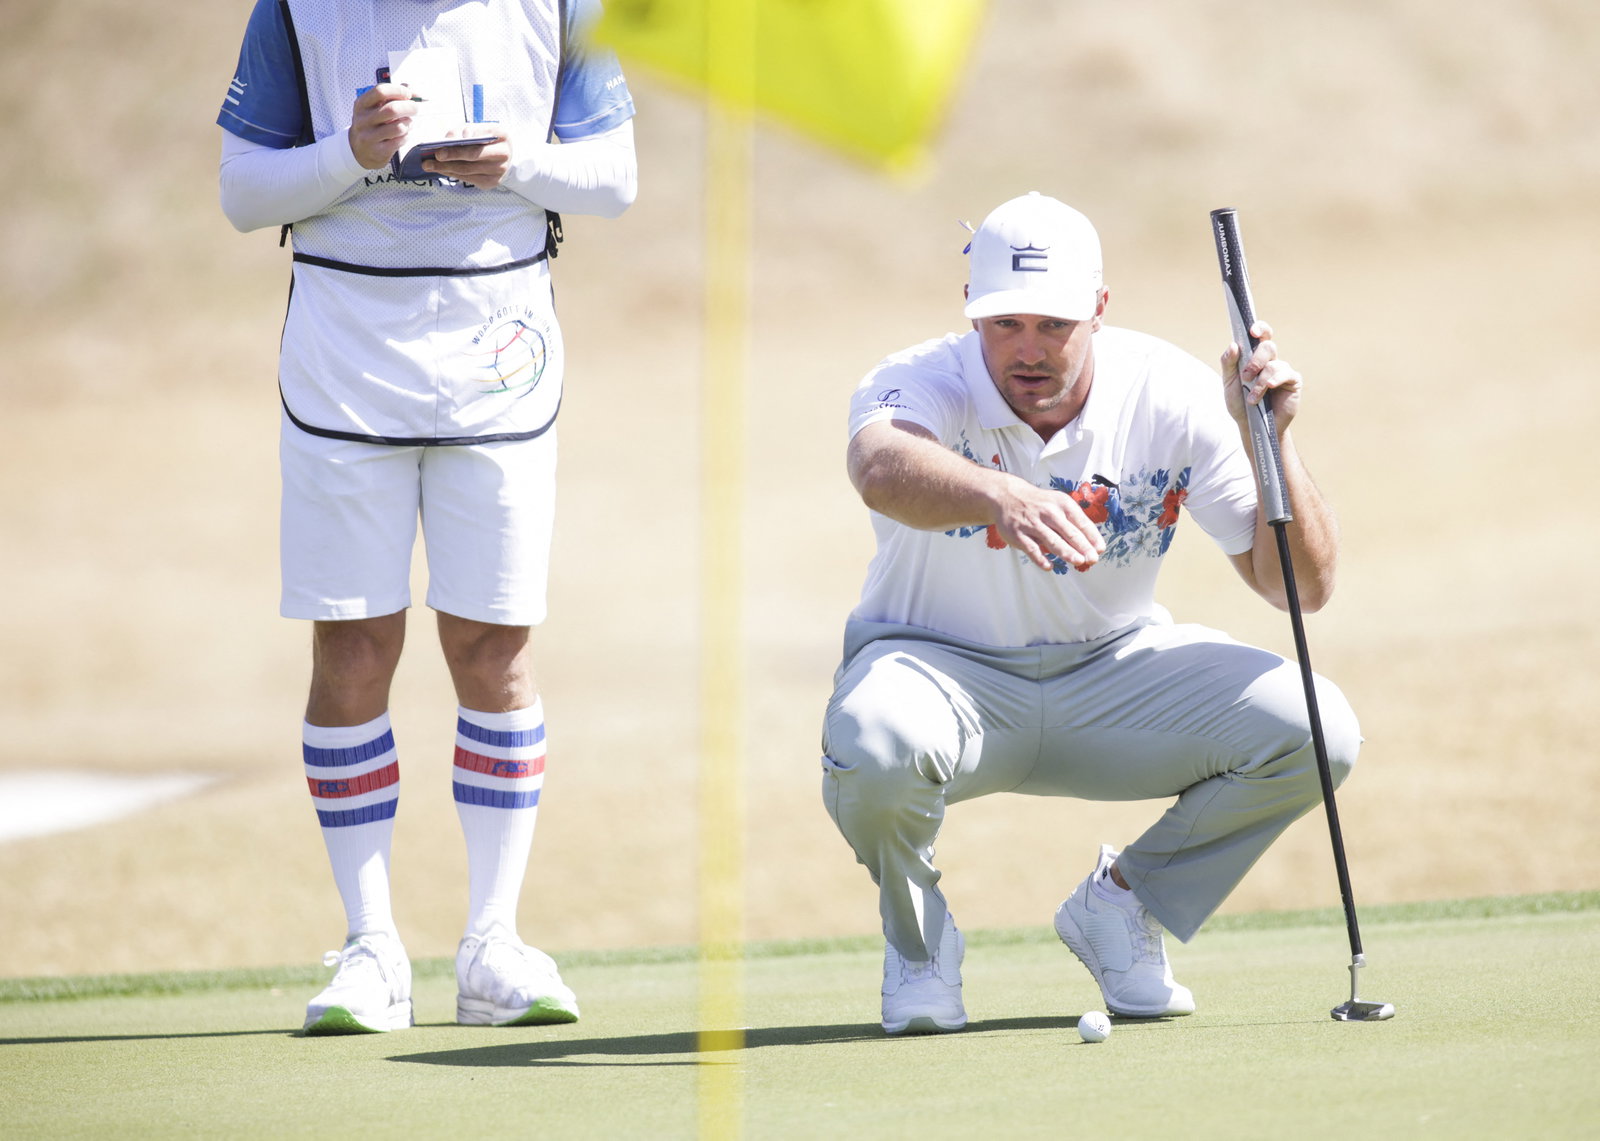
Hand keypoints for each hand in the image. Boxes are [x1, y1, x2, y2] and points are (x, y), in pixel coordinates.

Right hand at [347, 85, 417, 169]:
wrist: (359, 149)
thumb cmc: (372, 124)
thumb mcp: (375, 107)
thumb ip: (393, 96)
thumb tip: (415, 93)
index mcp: (361, 104)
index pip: (381, 92)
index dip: (398, 90)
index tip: (408, 93)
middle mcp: (363, 120)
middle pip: (392, 109)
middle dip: (409, 107)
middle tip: (415, 108)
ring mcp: (369, 136)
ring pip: (399, 127)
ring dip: (409, 123)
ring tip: (408, 123)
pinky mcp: (378, 151)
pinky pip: (400, 140)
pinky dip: (406, 136)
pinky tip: (404, 134)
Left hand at [423, 133, 512, 188]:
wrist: (504, 154)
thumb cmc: (486, 138)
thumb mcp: (476, 128)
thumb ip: (462, 131)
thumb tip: (447, 141)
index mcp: (501, 136)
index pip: (476, 144)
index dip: (456, 149)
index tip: (438, 151)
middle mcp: (503, 154)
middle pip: (472, 159)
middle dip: (449, 160)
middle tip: (430, 161)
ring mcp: (499, 171)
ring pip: (467, 171)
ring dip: (446, 168)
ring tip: (429, 165)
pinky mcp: (492, 182)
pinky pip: (468, 179)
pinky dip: (453, 174)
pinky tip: (441, 170)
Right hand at [988, 478, 1105, 572]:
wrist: (1007, 496)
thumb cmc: (1039, 504)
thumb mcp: (1058, 503)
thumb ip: (1073, 522)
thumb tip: (1092, 544)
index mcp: (1062, 504)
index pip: (1081, 522)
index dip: (1092, 536)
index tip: (1100, 549)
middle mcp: (1048, 512)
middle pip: (1069, 532)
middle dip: (1083, 546)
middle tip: (1093, 558)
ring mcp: (1032, 523)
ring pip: (1052, 540)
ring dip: (1066, 552)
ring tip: (1078, 561)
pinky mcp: (1018, 534)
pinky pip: (1032, 549)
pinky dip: (1040, 559)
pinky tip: (1049, 566)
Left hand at [1221, 321, 1302, 429]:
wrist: (1252, 427)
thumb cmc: (1240, 404)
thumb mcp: (1229, 384)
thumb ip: (1229, 364)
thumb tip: (1233, 344)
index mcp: (1255, 357)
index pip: (1261, 336)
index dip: (1260, 328)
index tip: (1252, 331)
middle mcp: (1271, 361)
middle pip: (1268, 346)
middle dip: (1255, 360)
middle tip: (1245, 376)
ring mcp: (1283, 370)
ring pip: (1274, 364)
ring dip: (1260, 381)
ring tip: (1252, 398)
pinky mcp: (1293, 382)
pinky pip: (1286, 374)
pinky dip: (1273, 381)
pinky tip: (1268, 389)